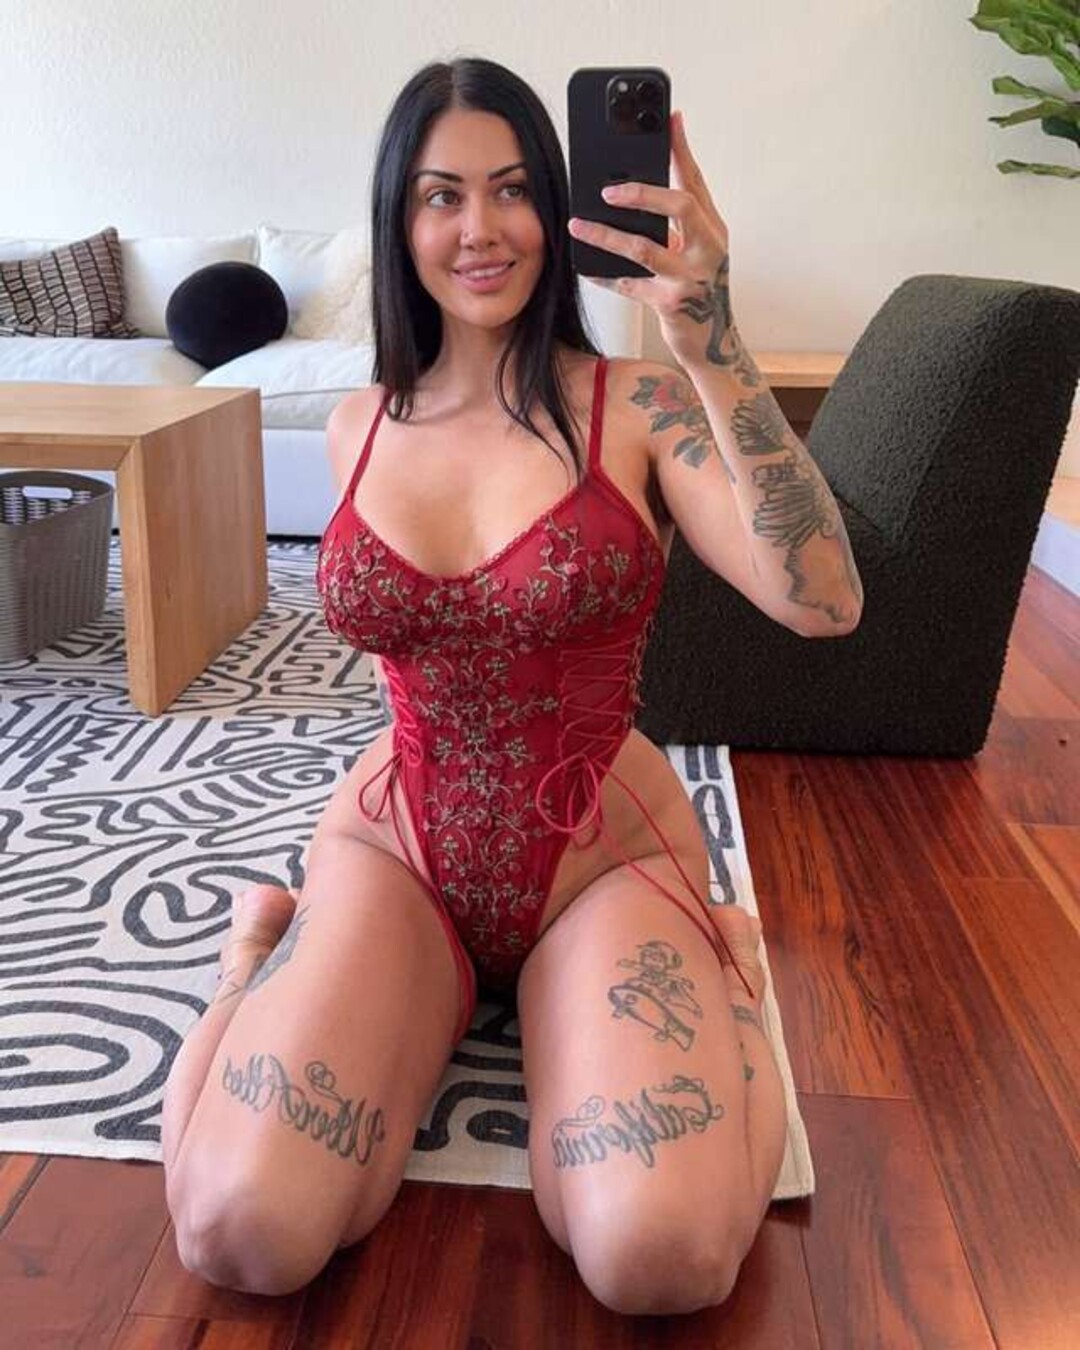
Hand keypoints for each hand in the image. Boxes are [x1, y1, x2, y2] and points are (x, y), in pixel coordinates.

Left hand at [568, 110, 736, 366]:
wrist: (714, 342)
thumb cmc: (700, 290)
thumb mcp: (697, 250)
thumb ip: (678, 221)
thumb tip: (638, 188)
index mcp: (713, 228)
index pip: (696, 180)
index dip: (682, 149)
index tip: (670, 118)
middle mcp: (708, 248)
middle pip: (679, 206)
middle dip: (643, 193)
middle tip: (608, 191)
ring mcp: (691, 277)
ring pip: (644, 248)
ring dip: (607, 235)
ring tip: (579, 225)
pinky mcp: (672, 304)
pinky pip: (630, 285)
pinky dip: (606, 276)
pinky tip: (587, 268)